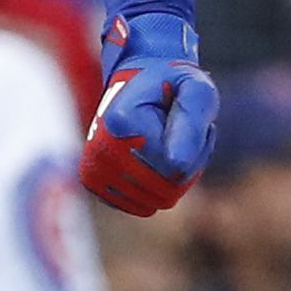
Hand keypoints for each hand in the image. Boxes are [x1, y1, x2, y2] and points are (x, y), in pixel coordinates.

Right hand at [84, 13, 218, 215]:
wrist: (141, 84)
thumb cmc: (174, 85)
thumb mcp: (196, 90)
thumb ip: (191, 122)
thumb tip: (177, 163)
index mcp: (120, 122)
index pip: (176, 165)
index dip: (196, 147)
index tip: (185, 117)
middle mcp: (100, 149)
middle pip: (167, 187)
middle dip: (189, 164)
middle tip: (184, 131)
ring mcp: (95, 170)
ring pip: (159, 200)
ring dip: (177, 177)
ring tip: (172, 143)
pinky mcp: (97, 186)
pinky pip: (144, 206)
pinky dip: (158, 190)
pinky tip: (157, 161)